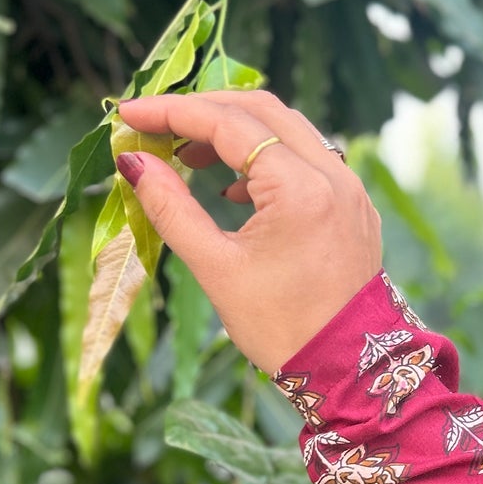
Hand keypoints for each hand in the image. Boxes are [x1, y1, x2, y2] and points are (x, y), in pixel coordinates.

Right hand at [114, 89, 381, 374]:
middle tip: (155, 125)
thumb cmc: (281, 328)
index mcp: (301, 189)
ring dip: (235, 131)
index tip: (128, 113)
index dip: (172, 112)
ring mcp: (350, 188)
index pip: (229, 123)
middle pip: (261, 111)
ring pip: (287, 129)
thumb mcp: (216, 268)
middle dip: (203, 110)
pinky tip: (232, 187)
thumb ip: (171, 208)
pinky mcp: (354, 205)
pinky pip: (307, 158)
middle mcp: (333, 175)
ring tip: (186, 155)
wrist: (348, 373)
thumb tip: (131, 161)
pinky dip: (266, 157)